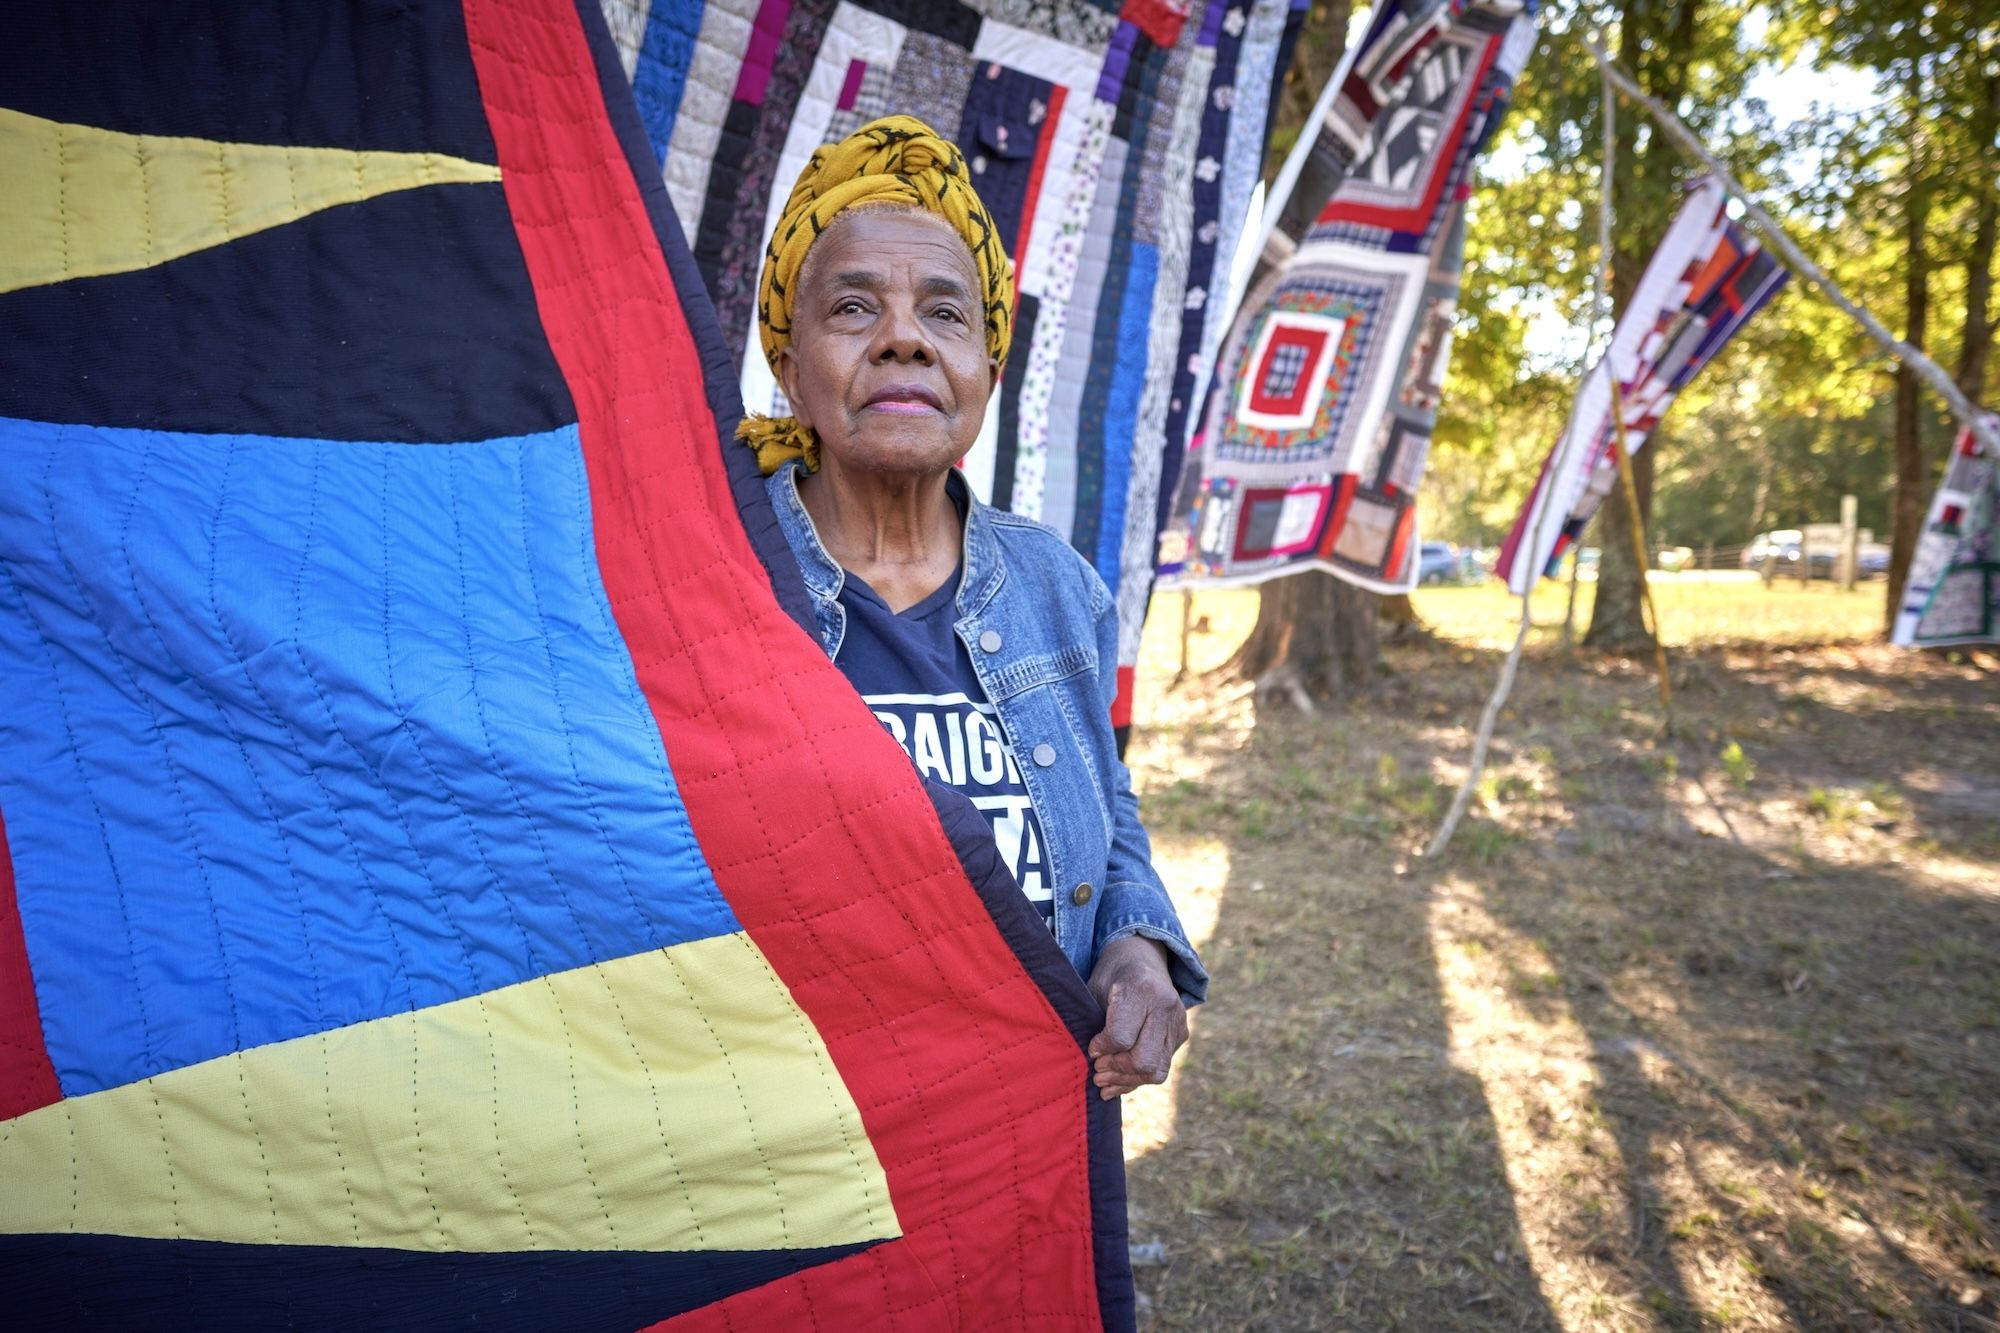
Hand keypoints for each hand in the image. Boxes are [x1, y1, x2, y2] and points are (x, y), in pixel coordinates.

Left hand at [1085, 936, 1187, 1100]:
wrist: (1143, 958)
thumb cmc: (1112, 975)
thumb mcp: (1095, 989)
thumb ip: (1093, 1023)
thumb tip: (1093, 1063)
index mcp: (1141, 990)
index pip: (1121, 1038)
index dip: (1102, 1048)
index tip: (1091, 1048)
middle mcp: (1165, 1007)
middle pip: (1144, 1060)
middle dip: (1116, 1070)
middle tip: (1097, 1068)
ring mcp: (1178, 1022)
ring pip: (1156, 1071)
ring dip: (1127, 1080)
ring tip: (1103, 1079)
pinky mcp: (1182, 1034)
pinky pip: (1162, 1068)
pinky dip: (1138, 1077)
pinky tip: (1118, 1079)